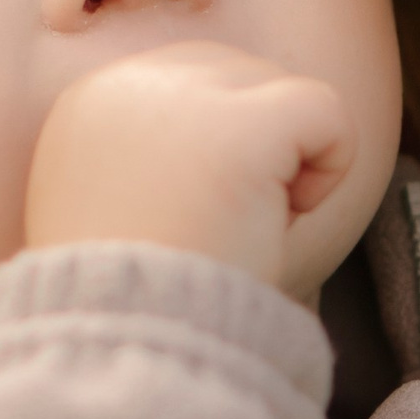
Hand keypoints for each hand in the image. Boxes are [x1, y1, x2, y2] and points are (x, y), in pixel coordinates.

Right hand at [24, 40, 354, 291]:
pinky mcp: (241, 127)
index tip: (190, 216)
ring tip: (240, 227)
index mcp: (89, 103)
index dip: (219, 149)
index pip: (192, 80)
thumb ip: (151, 155)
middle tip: (219, 226)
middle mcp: (126, 81)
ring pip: (283, 92)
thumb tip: (229, 133)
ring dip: (284, 163)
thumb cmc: (132, 302)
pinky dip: (330, 166)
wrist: (123, 343)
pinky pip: (327, 109)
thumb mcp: (116, 208)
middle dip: (253, 147)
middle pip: (241, 75)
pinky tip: (286, 217)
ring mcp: (183, 97)